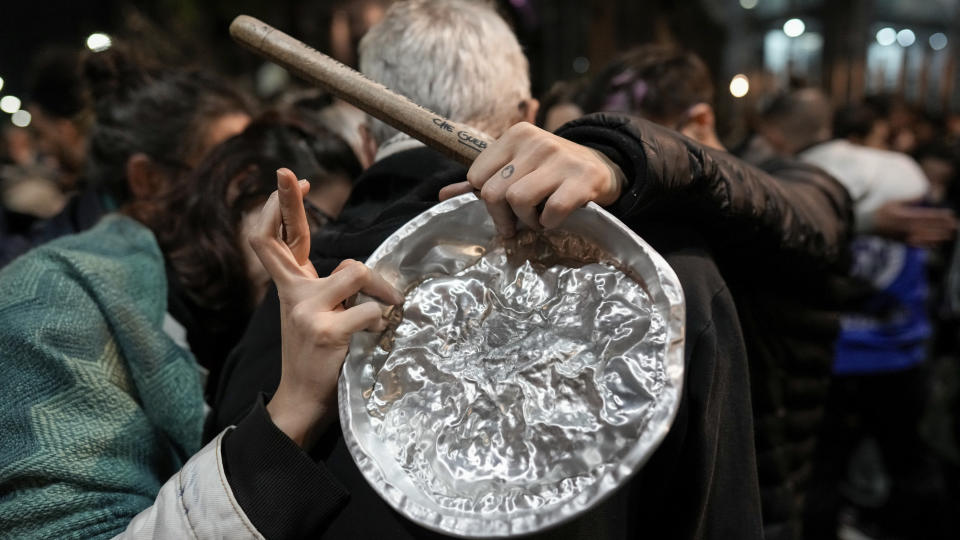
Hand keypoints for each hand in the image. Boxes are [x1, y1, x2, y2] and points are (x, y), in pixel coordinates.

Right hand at [249, 168, 403, 447]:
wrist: (301, 399)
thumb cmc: (316, 355)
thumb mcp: (314, 315)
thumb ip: (329, 289)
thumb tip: (358, 269)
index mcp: (290, 287)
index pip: (279, 242)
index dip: (284, 209)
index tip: (294, 180)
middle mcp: (292, 293)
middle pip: (283, 238)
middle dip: (284, 201)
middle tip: (286, 172)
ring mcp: (306, 310)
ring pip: (355, 272)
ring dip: (381, 289)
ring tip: (388, 307)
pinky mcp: (326, 330)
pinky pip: (370, 311)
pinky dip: (384, 320)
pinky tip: (378, 334)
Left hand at [438, 122, 625, 236]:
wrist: (601, 167)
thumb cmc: (551, 170)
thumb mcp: (517, 167)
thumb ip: (482, 180)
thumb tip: (442, 195)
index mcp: (515, 135)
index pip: (476, 176)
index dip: (485, 200)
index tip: (501, 208)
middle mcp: (536, 142)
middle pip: (493, 192)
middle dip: (502, 216)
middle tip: (516, 223)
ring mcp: (561, 159)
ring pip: (518, 201)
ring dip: (526, 221)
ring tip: (537, 219)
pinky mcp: (582, 179)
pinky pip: (551, 211)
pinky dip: (549, 223)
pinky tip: (555, 219)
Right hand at [870, 199, 956, 246]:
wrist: (864, 224)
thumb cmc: (878, 210)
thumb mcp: (893, 202)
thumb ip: (909, 200)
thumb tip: (923, 196)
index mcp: (905, 216)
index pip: (926, 216)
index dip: (939, 216)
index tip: (951, 215)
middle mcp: (905, 227)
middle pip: (929, 227)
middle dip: (943, 227)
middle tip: (956, 226)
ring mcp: (903, 236)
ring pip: (925, 237)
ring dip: (939, 236)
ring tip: (950, 235)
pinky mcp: (900, 241)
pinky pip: (917, 244)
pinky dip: (927, 244)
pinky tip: (936, 244)